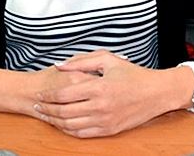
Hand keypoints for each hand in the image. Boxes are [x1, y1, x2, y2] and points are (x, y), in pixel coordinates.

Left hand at [32, 50, 191, 137]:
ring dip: (54, 121)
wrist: (157, 93)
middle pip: (63, 111)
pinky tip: (61, 124)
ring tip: (45, 115)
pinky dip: (68, 130)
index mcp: (99, 87)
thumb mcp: (108, 60)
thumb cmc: (133, 74)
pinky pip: (82, 134)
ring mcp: (105, 120)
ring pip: (71, 125)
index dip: (47, 94)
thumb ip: (81, 61)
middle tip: (36, 105)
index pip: (64, 93)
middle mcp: (101, 106)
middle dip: (46, 109)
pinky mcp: (109, 130)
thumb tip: (59, 65)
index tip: (39, 92)